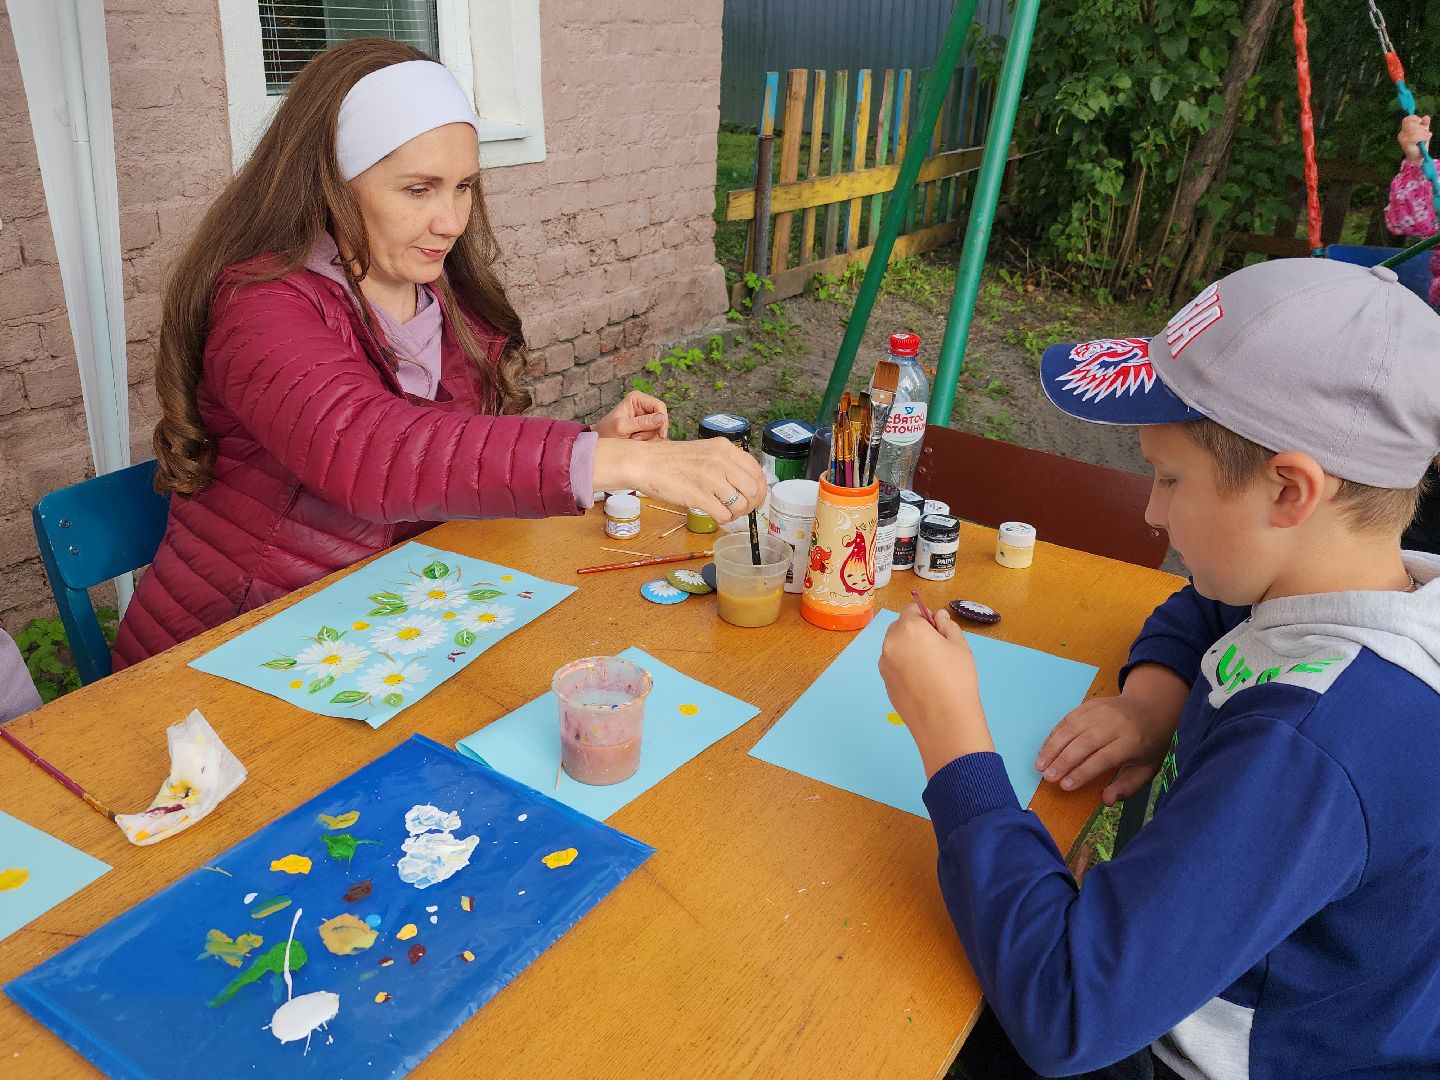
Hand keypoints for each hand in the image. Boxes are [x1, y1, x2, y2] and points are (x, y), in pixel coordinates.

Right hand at [591, 435, 765, 522]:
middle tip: (740, 509)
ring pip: (740, 505)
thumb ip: (725, 463)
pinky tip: (714, 515)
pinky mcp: (699, 495)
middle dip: (751, 504)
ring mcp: (710, 478)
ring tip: (724, 512)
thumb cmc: (671, 459)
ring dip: (735, 514)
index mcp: (724, 448)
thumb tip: (745, 483)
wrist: (645, 463)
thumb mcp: (704, 451)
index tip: (755, 497)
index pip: (757, 470)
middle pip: (754, 490)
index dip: (760, 488)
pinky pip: (723, 515)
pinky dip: (723, 520)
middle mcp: (721, 461)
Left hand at [592, 391, 668, 440]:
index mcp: (637, 398)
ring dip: (648, 437)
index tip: (660, 434)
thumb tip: (661, 418)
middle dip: (652, 431)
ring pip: (658, 428)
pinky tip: (636, 440)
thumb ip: (641, 422)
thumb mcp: (622, 427)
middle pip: (661, 418)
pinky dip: (647, 440)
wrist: (600, 440)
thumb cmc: (606, 431)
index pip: (659, 406)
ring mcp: (644, 416)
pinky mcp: (645, 426)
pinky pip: (654, 434)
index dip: (662, 420)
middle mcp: (642, 405)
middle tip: (637, 437)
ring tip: (633, 438)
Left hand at [878, 606, 992, 778]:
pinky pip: (893, 666)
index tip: (938, 630)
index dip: (925, 616)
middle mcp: (890, 644)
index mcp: (908, 629)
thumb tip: (938, 615)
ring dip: (908, 649)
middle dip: (915, 631)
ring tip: (930, 669)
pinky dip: (904, 667)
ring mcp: (884, 665)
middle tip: (936, 649)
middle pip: (900, 627)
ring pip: (895, 648)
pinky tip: (922, 683)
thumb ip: (947, 626)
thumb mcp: (959, 646)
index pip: (911, 610)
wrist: (944, 721)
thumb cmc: (957, 679)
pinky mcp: (884, 683)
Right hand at [1034, 664, 1186, 803]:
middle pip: (1085, 743)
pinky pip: (1068, 719)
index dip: (1082, 772)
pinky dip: (1054, 734)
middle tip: (1047, 777)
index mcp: (1132, 742)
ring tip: (1040, 765)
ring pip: (1072, 728)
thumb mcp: (1147, 770)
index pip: (1103, 758)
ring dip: (1053, 747)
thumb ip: (1127, 787)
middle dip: (1063, 761)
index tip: (1065, 786)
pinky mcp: (1090, 704)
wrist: (1150, 707)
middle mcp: (1115, 723)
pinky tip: (1045, 749)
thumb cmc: (1148, 744)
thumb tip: (1106, 801)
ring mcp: (1101, 711)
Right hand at [1399, 114, 1431, 162]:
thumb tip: (1426, 117)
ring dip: (1423, 132)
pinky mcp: (1405, 144)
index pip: (1406, 120)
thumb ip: (1424, 125)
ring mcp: (1402, 139)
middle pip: (1410, 124)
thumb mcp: (1424, 132)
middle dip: (1421, 127)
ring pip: (1413, 130)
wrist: (1418, 156)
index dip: (1414, 118)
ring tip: (1428, 136)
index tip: (1420, 121)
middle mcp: (1401, 134)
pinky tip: (1427, 139)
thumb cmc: (1420, 144)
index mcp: (1404, 130)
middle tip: (1426, 131)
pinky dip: (1423, 137)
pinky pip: (1414, 137)